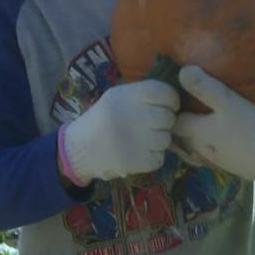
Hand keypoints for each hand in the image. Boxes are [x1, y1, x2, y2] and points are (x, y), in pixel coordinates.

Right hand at [58, 79, 179, 185]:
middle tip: (151, 126)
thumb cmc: (102, 120)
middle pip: (169, 118)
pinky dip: (152, 157)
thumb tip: (173, 97)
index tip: (167, 106)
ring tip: (142, 140)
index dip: (171, 100)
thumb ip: (142, 94)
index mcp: (128, 96)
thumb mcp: (117, 97)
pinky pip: (159, 158)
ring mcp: (138, 140)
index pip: (166, 93)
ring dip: (158, 141)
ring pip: (166, 139)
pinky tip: (137, 153)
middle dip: (164, 122)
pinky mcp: (139, 161)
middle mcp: (135, 115)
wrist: (80, 149)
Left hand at [173, 66, 254, 189]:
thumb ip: (204, 87)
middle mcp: (197, 149)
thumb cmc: (251, 129)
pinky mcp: (223, 167)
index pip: (172, 122)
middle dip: (173, 126)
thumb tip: (182, 71)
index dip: (168, 110)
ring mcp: (210, 161)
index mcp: (195, 133)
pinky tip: (208, 143)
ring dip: (183, 140)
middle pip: (176, 139)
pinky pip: (202, 158)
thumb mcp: (228, 102)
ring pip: (187, 151)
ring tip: (187, 127)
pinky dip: (198, 149)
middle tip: (176, 111)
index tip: (171, 100)